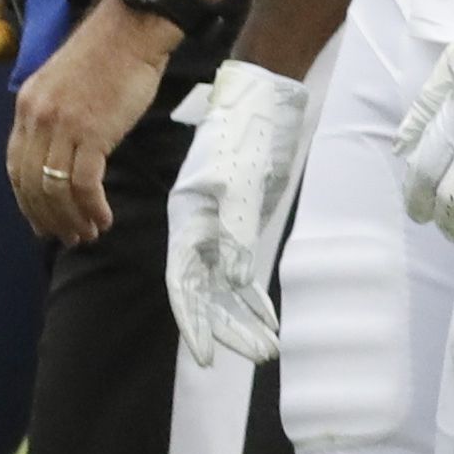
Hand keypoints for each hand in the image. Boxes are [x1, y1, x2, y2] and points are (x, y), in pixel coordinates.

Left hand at [6, 0, 173, 243]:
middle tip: (66, 237)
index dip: (26, 200)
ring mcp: (62, 126)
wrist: (129, 32)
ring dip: (71, 218)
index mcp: (26, 107)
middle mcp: (37, 118)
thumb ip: (54, 119)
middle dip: (47, 217)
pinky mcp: (92, 133)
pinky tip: (103, 218)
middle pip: (31, 183)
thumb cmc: (105, 58)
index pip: (15, 166)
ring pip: (56, 188)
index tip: (40, 221)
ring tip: (87, 234)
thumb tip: (59, 157)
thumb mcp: (61, 86)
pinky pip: (84, 184)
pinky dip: (92, 207)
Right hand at [166, 59, 305, 364]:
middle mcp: (197, 229)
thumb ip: (234, 231)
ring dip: (244, 317)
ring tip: (268, 348)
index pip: (184, 284)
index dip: (194, 322)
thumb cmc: (247, 134)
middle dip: (228, 327)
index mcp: (188, 220)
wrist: (261, 97)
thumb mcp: (240, 182)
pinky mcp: (240, 220)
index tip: (206, 356)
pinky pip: (242, 268)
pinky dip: (255, 294)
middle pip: (205, 292)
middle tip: (258, 356)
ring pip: (225, 285)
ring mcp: (217, 225)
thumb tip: (234, 280)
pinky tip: (269, 316)